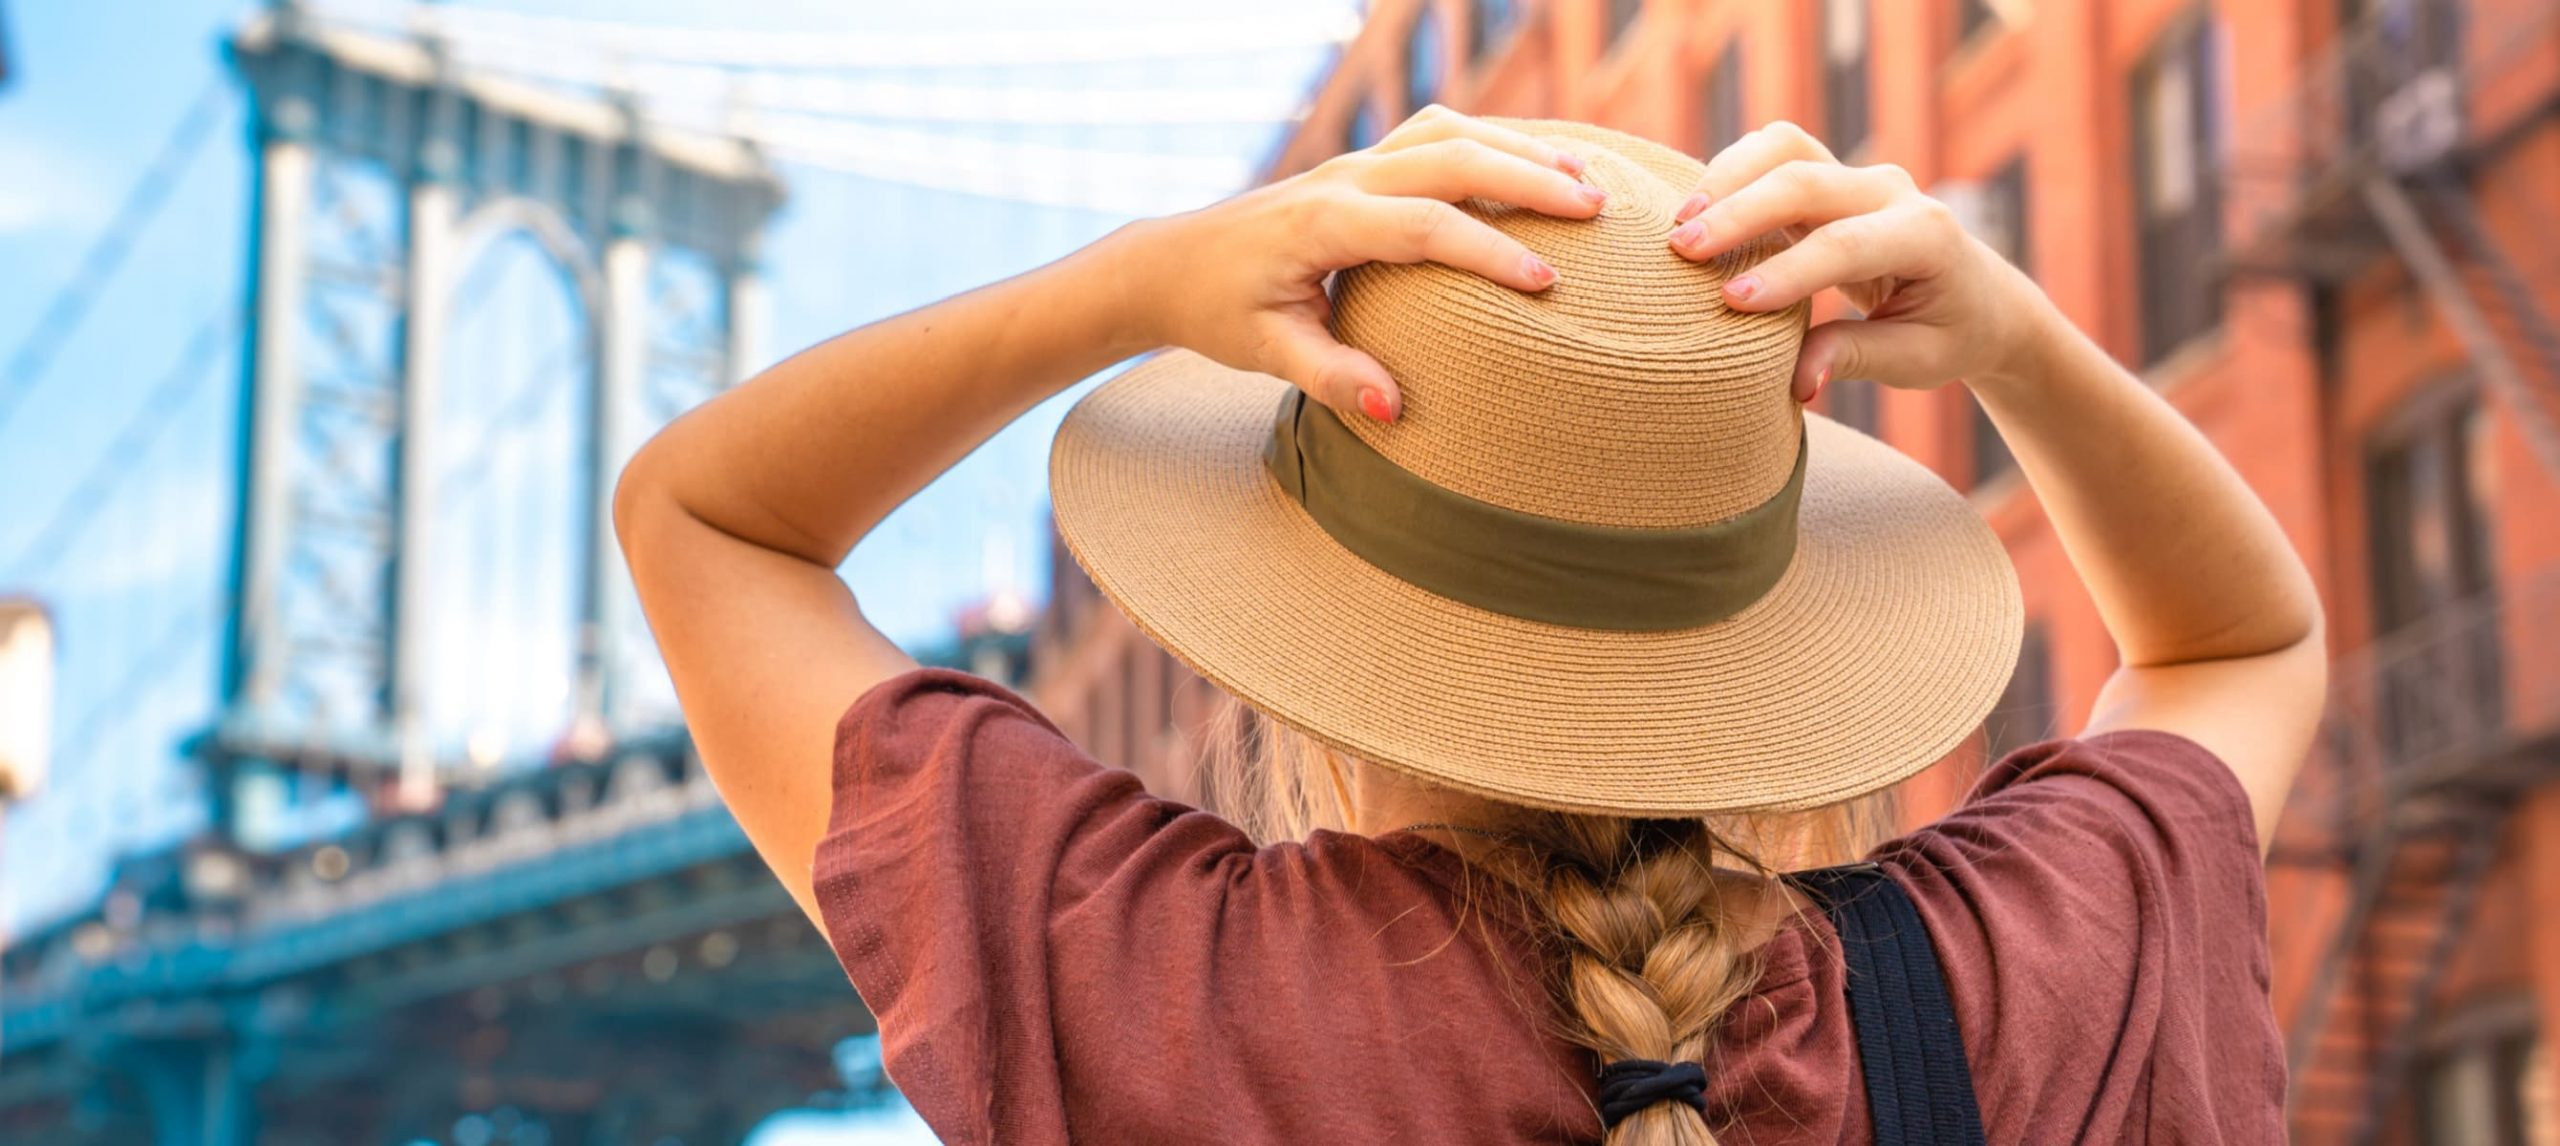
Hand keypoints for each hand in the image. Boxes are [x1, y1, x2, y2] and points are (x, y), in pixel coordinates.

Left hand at [1117, 106, 1607, 421]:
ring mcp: (1354, 164)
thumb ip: (1330, 377)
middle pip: (1451, 157)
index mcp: (1324, 223)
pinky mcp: (1362, 166)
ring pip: (1449, 132)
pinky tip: (1537, 165)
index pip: (1423, 226)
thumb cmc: (1219, 312)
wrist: (1172, 264)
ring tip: (1585, 182)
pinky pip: (1436, 134)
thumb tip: (1393, 409)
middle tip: (1596, 212)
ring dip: (1519, 149)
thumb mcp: (1265, 353)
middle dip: (1528, 180)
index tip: (1547, 281)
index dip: (1488, 251)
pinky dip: (1493, 141)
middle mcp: (1344, 178)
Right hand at [1664, 122, 2064, 402]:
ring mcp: (1858, 175)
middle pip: (1805, 181)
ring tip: (1680, 222)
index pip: (1845, 244)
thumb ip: (1855, 359)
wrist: (1978, 296)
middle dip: (1739, 213)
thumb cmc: (1947, 334)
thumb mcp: (1915, 360)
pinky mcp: (1828, 174)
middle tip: (1681, 250)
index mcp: (1926, 235)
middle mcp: (1892, 191)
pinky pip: (1775, 152)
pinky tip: (1698, 210)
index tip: (1731, 301)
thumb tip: (1798, 382)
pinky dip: (1732, 171)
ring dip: (1728, 176)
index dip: (1787, 270)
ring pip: (1785, 147)